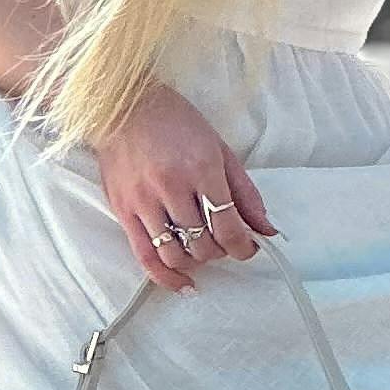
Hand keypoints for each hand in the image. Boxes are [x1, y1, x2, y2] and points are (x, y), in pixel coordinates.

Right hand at [94, 83, 278, 292]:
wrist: (123, 105)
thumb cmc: (176, 122)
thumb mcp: (220, 149)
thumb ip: (245, 192)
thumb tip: (266, 230)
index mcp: (202, 168)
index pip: (229, 225)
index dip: (244, 246)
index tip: (249, 247)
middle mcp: (172, 187)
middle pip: (204, 243)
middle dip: (221, 250)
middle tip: (224, 240)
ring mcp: (144, 201)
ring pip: (177, 254)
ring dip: (197, 261)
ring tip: (202, 251)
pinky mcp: (122, 210)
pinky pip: (145, 256)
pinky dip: (165, 277)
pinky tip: (183, 284)